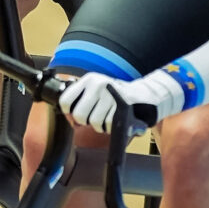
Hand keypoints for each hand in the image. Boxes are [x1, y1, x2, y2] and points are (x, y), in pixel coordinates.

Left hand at [60, 67, 183, 133]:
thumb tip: (70, 118)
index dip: (68, 112)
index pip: (65, 99)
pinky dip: (111, 128)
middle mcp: (98, 84)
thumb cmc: (116, 95)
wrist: (143, 95)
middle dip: (87, 121)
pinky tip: (115, 120)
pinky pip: (108, 125)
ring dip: (101, 126)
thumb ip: (82, 99)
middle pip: (79, 115)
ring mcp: (110, 94)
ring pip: (94, 122)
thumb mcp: (97, 90)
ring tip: (107, 118)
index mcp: (89, 79)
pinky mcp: (121, 104)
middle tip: (95, 118)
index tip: (74, 115)